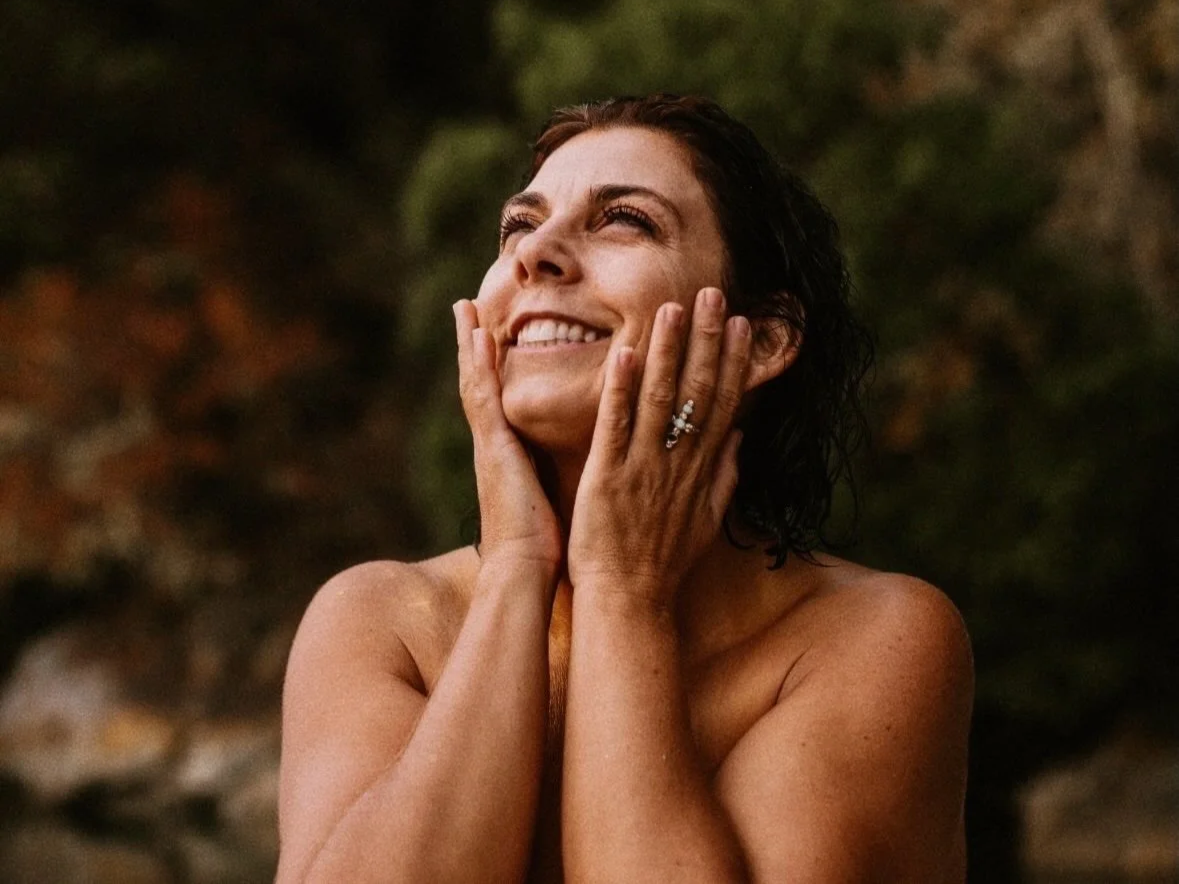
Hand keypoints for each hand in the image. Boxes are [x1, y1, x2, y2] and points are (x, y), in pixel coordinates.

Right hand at [453, 300, 562, 584]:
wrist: (525, 574)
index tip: (487, 335)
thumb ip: (554, 477)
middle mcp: (492, 446)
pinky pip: (484, 400)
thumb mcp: (550, 500)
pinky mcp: (494, 451)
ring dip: (468, 345)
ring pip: (476, 384)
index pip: (496, 401)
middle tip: (466, 307)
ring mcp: (489, 446)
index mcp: (507, 456)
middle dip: (472, 346)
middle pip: (478, 384)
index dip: (490, 367)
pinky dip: (479, 369)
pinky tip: (479, 338)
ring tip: (464, 307)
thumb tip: (573, 470)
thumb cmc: (544, 548)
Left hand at [566, 288, 751, 604]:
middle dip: (707, 341)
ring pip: (659, 401)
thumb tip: (741, 438)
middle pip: (697, 392)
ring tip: (671, 310)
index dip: (734, 362)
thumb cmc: (663, 563)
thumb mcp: (707, 520)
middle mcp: (677, 464)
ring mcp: (643, 469)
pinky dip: (621, 390)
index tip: (743, 324)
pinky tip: (624, 353)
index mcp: (700, 471)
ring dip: (667, 352)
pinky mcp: (607, 478)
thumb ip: (725, 477)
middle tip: (713, 295)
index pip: (722, 405)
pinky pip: (616, 427)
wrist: (630, 602)